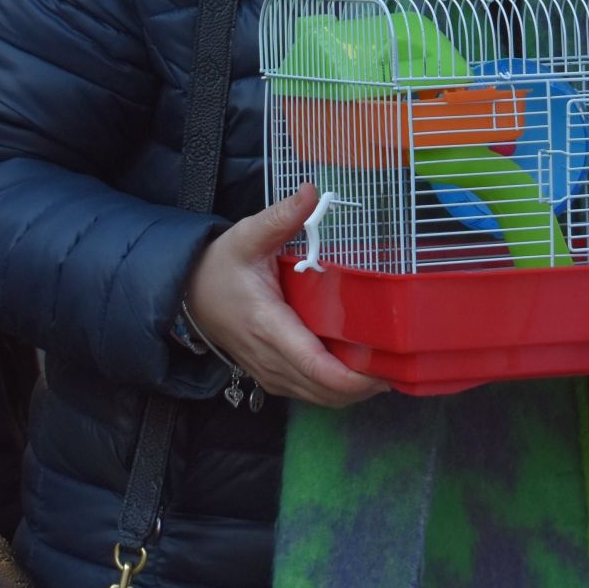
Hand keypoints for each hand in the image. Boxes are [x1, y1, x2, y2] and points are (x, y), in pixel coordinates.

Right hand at [183, 183, 388, 407]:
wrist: (187, 291)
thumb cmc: (219, 265)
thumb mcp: (247, 235)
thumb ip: (281, 217)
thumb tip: (310, 191)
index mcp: (267, 324)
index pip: (312, 363)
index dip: (350, 375)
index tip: (384, 369)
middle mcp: (268, 357)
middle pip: (322, 389)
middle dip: (362, 385)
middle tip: (401, 365)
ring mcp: (268, 372)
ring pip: (316, 397)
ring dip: (351, 392)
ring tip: (387, 369)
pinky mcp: (270, 376)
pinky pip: (306, 392)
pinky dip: (334, 390)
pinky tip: (358, 371)